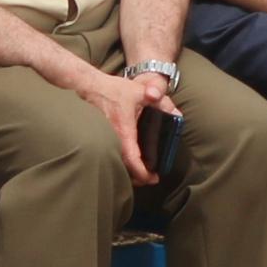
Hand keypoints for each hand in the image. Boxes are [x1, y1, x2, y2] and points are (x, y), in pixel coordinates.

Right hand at [78, 68, 163, 183]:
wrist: (90, 87)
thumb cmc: (114, 90)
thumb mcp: (141, 92)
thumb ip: (161, 101)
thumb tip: (176, 114)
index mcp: (123, 129)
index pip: (131, 157)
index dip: (141, 171)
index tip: (151, 177)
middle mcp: (111, 138)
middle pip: (123, 166)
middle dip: (137, 176)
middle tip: (150, 179)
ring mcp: (104, 139)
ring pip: (116, 162)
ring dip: (129, 170)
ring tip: (142, 174)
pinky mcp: (100, 138)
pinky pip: (111, 154)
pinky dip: (122, 161)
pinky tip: (130, 162)